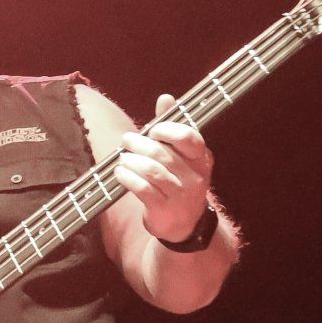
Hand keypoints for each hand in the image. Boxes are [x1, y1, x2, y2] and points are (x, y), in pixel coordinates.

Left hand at [113, 94, 216, 243]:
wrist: (184, 224)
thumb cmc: (178, 181)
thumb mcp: (180, 155)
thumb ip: (172, 127)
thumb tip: (165, 98)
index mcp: (201, 158)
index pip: (188, 138)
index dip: (166, 130)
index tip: (152, 130)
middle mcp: (195, 177)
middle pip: (162, 154)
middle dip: (139, 144)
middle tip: (127, 140)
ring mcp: (181, 195)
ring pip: (152, 171)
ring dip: (131, 161)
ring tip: (122, 158)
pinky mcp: (165, 210)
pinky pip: (143, 189)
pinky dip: (127, 178)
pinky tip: (120, 173)